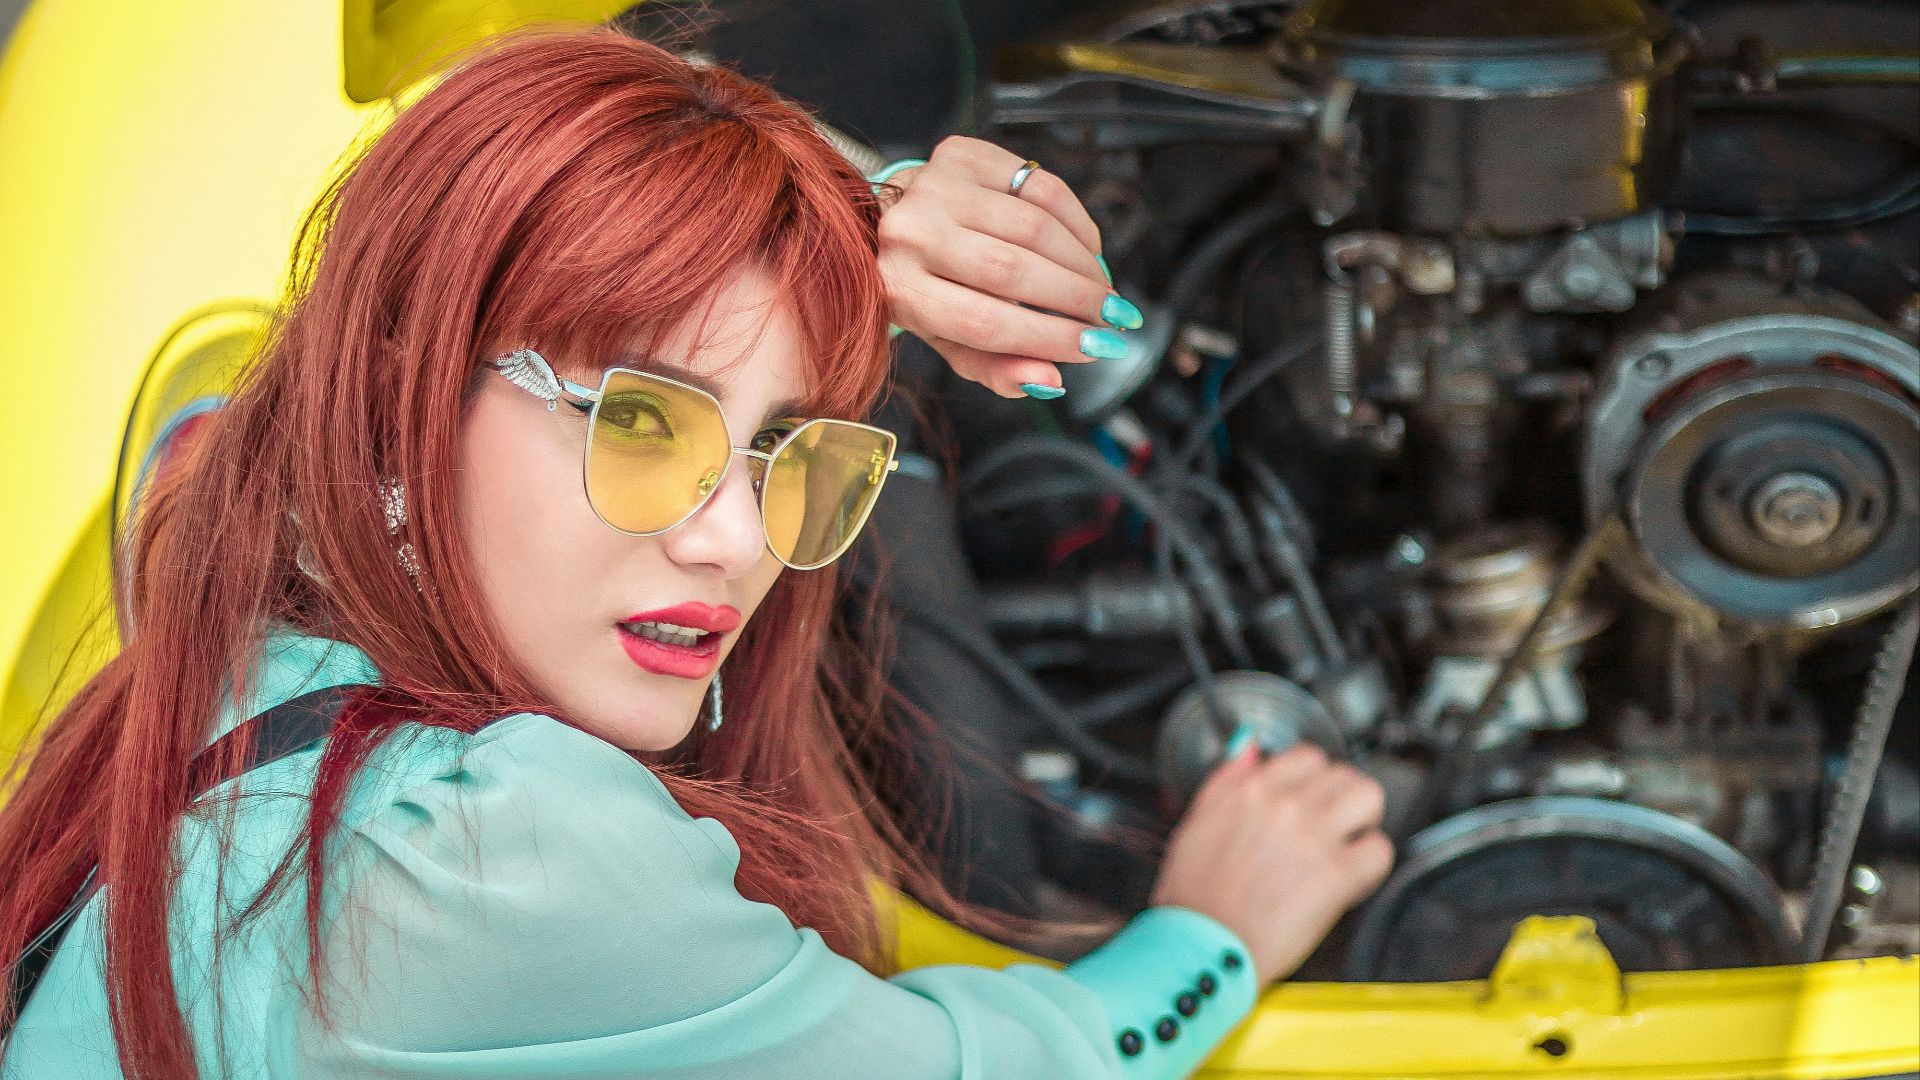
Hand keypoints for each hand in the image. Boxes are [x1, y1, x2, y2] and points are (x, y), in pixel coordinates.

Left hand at [875, 136, 1143, 398]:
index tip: (1097, 349)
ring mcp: (933, 186)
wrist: (889, 219)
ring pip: (1033, 226)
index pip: (984, 322)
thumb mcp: (949, 339)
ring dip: (1083, 263)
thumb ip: (994, 368)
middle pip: (1012, 271)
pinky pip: (1039, 185)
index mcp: (900, 290)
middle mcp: (910, 233)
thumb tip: (1049, 381)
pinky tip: (1089, 249)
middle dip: (1077, 299)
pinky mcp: (961, 154)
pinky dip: (1076, 220)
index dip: (1049, 338)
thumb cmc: (926, 287)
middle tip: (1115, 318)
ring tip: (1104, 289)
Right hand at [1150, 741, 1393, 984]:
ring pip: (1369, 798)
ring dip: (1362, 820)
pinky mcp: (1335, 875)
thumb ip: (1226, 779)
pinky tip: (1352, 878)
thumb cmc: (1194, 898)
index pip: (1307, 757)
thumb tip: (1248, 749)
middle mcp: (1284, 806)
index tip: (1311, 799)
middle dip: (1341, 799)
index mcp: (1250, 791)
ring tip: (1347, 844)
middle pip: (1344, 774)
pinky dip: (1371, 864)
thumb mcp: (1196, 822)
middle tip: (1332, 825)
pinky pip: (1379, 849)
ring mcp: (1313, 837)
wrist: (1201, 947)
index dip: (1313, 780)